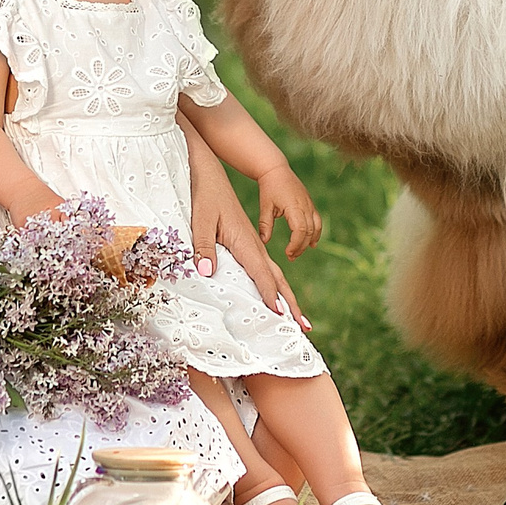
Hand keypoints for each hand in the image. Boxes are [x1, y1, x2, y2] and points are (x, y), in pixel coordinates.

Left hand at [200, 181, 310, 331]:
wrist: (211, 178)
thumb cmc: (206, 198)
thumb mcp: (201, 221)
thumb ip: (204, 246)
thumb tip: (208, 272)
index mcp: (245, 243)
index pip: (261, 274)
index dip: (270, 295)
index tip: (279, 315)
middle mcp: (254, 246)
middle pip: (277, 279)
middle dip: (291, 303)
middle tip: (304, 327)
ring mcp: (254, 246)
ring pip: (275, 275)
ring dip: (288, 297)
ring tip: (298, 318)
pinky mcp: (249, 245)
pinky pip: (266, 270)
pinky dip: (276, 286)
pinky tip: (275, 295)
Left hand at [256, 165, 321, 258]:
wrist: (276, 170)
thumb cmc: (269, 187)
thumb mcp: (265, 206)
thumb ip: (265, 224)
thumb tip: (264, 242)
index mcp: (294, 206)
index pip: (300, 229)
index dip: (296, 244)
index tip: (288, 253)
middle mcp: (305, 206)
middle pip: (309, 231)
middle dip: (301, 246)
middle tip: (290, 256)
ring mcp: (309, 204)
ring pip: (316, 227)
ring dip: (309, 241)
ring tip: (299, 252)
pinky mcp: (310, 204)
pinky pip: (317, 221)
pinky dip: (315, 233)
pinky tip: (311, 243)